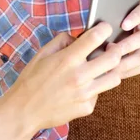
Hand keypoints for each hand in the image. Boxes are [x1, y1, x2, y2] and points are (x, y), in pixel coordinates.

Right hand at [0, 22, 122, 135]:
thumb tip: (79, 37)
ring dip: (111, 70)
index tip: (104, 29)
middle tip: (109, 48)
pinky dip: (94, 89)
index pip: (96, 37)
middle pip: (113, 57)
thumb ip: (62, 41)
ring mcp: (85, 93)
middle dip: (115, 49)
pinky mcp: (87, 107)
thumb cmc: (31, 80)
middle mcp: (79, 76)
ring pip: (115, 77)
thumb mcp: (42, 54)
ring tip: (100, 69)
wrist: (24, 110)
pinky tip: (82, 89)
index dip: (104, 29)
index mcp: (67, 59)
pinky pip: (99, 94)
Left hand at [107, 4, 139, 78]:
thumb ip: (107, 21)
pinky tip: (113, 72)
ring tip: (108, 65)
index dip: (135, 18)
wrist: (130, 34)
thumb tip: (91, 30)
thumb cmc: (115, 24)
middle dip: (127, 45)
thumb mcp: (112, 18)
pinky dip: (126, 71)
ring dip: (125, 62)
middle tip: (111, 49)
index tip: (123, 25)